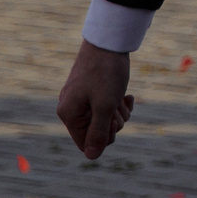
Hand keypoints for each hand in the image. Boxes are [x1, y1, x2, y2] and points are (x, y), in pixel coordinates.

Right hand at [55, 40, 135, 159]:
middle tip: (117, 104)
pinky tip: (128, 96)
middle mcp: (71, 108)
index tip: (113, 120)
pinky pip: (106, 108)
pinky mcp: (92, 91)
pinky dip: (118, 104)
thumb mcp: (105, 105)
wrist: (109, 41)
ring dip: (118, 112)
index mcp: (68, 114)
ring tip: (122, 97)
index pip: (86, 144)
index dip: (105, 138)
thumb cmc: (106, 73)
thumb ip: (99, 132)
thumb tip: (92, 157)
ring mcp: (81, 99)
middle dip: (114, 122)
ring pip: (105, 120)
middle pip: (97, 133)